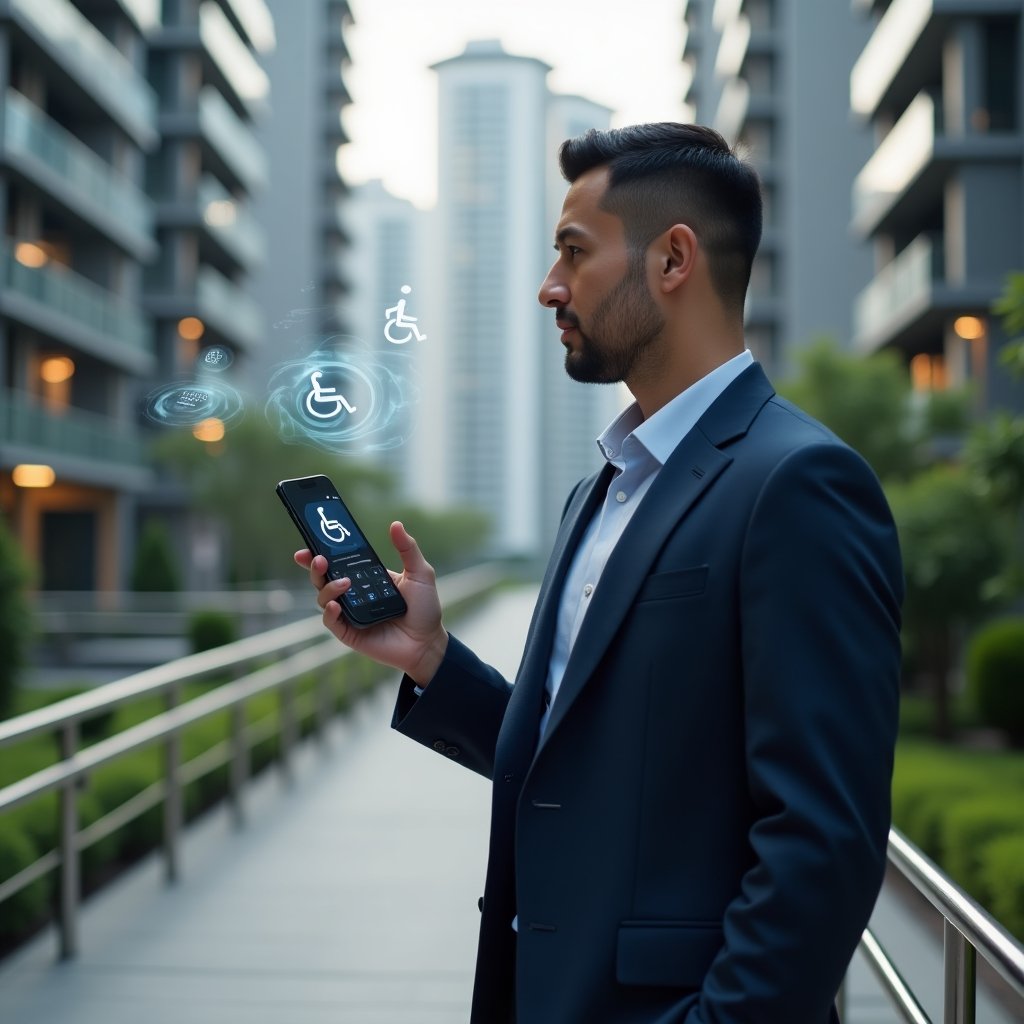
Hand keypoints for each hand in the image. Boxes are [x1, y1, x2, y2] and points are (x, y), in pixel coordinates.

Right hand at [294, 521, 447, 685]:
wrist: (428, 642)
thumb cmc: (425, 609)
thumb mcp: (419, 573)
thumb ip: (408, 549)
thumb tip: (396, 524)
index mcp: (365, 578)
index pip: (338, 563)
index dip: (320, 554)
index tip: (310, 546)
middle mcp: (353, 594)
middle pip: (324, 578)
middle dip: (315, 567)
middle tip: (319, 559)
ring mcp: (350, 614)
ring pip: (324, 597)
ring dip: (327, 587)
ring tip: (344, 582)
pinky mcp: (349, 633)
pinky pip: (331, 621)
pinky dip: (329, 612)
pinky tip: (335, 605)